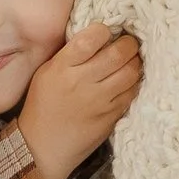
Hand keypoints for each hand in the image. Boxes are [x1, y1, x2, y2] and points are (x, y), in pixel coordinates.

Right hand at [16, 20, 141, 178]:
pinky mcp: (111, 117)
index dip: (104, 30)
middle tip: (128, 44)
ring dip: (135, 62)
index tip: (106, 32)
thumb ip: (69, 54)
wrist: (42, 147)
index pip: (91, 39)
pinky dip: (134, 83)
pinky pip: (132, 93)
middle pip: (118, 54)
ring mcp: (99, 101)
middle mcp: (82, 82)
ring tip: (131, 60)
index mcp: (62, 67)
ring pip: (131, 72)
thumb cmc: (42, 105)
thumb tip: (97, 36)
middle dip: (129, 44)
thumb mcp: (46, 72)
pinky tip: (128, 80)